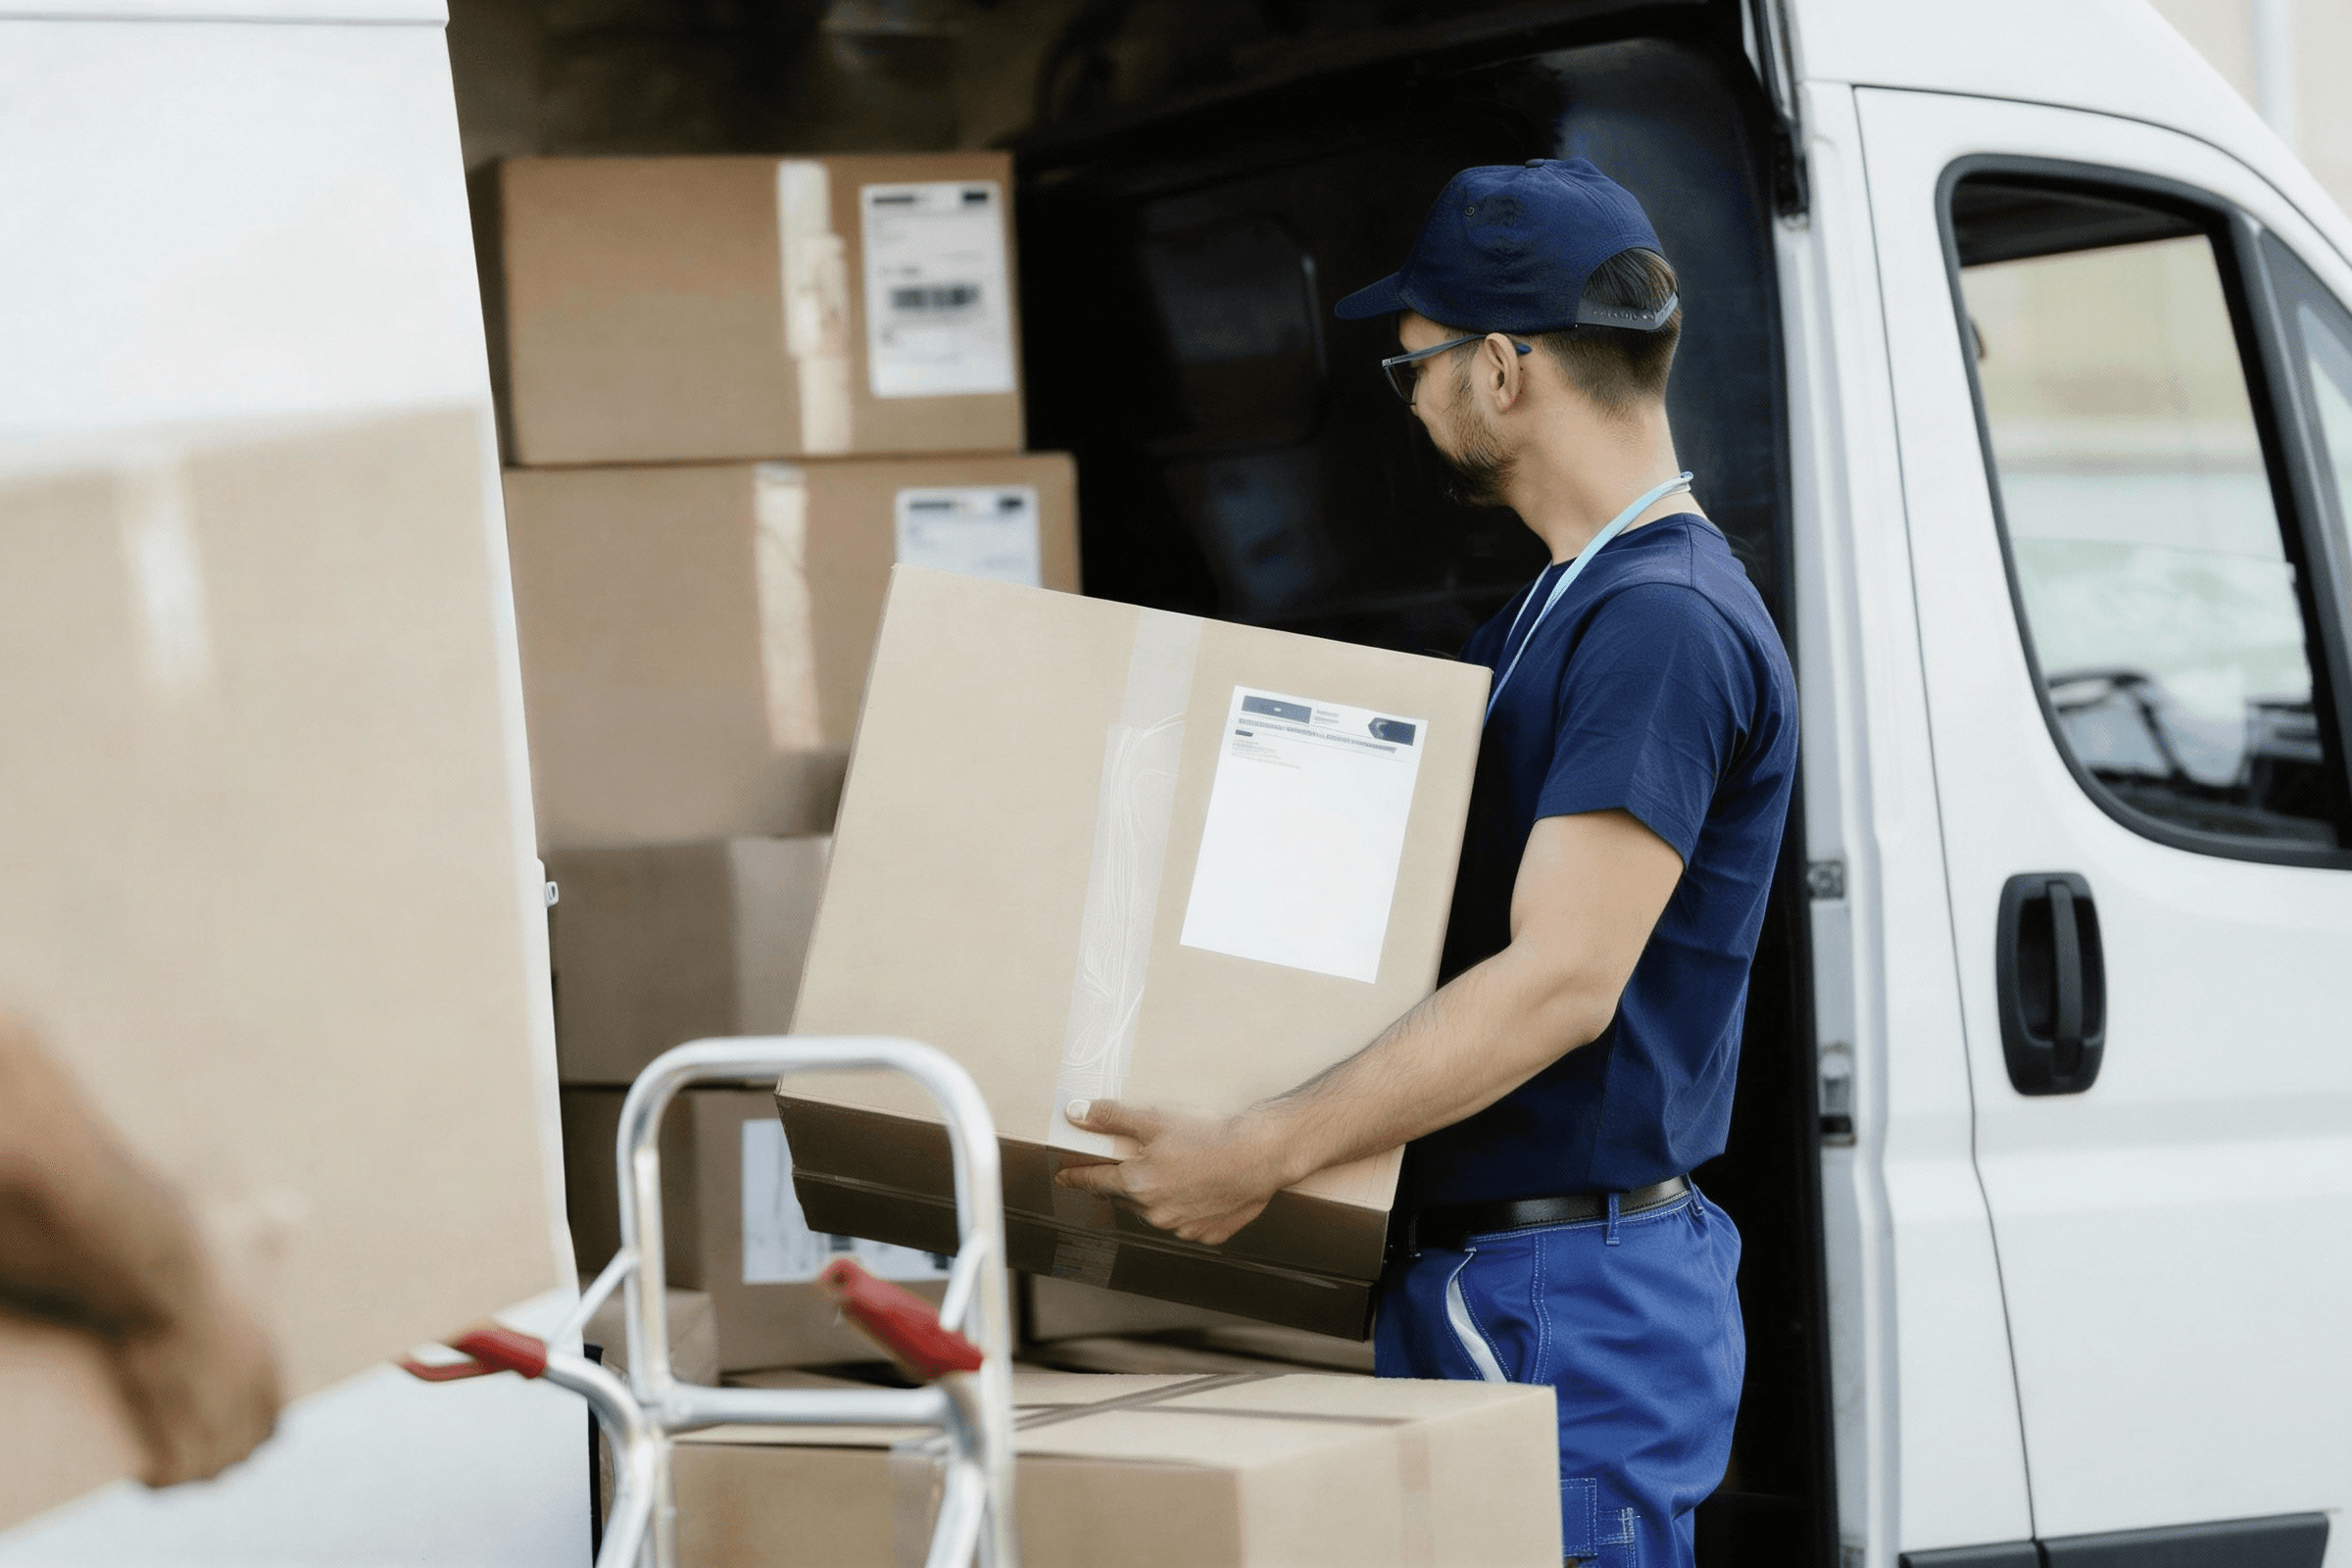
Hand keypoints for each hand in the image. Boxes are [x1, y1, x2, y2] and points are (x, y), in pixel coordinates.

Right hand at [105, 1253, 281, 1486]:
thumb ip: (269, 1231)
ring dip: (191, 1473)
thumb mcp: (247, 1234)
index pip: (274, 1420)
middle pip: (246, 1449)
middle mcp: (251, 1387)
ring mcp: (217, 1404)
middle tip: (188, 1457)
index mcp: (268, 1356)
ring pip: (214, 1467)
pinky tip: (145, 1477)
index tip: (228, 1435)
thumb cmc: (199, 1242)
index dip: (251, 1431)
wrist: (163, 1259)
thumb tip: (291, 1208)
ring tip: (166, 1474)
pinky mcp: (177, 1416)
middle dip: (221, 1457)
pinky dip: (161, 1479)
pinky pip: (177, 1472)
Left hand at [1051, 1099, 1297, 1245]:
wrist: (1259, 1155)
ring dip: (1155, 1195)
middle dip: (1122, 1181)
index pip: (1094, 1181)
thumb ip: (1111, 1117)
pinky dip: (1186, 1207)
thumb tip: (1076, 1114)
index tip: (1064, 1175)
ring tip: (1176, 1170)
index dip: (1076, 1176)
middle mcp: (1154, 1212)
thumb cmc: (1209, 1135)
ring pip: (1155, 1211)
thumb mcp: (1155, 1117)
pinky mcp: (1206, 1234)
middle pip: (1124, 1196)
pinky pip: (1185, 1222)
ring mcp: (1181, 1227)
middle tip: (1129, 1163)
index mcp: (1137, 1184)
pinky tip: (1199, 1187)